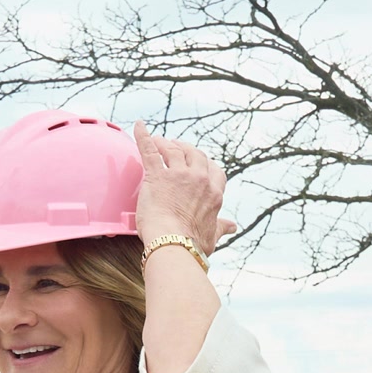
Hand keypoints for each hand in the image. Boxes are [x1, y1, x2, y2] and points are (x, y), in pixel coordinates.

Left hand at [133, 122, 236, 257]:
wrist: (174, 245)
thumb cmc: (192, 245)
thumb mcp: (212, 235)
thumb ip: (220, 227)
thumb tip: (232, 226)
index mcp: (214, 194)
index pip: (214, 170)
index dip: (204, 164)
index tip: (197, 163)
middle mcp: (200, 180)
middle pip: (195, 155)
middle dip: (186, 149)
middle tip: (175, 147)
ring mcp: (179, 176)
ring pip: (174, 151)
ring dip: (166, 144)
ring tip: (158, 142)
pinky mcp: (157, 177)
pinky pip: (150, 152)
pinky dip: (143, 137)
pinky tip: (139, 127)